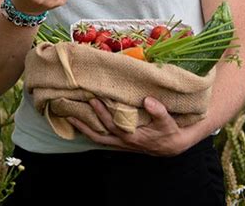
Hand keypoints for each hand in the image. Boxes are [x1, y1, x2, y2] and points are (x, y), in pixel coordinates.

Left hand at [67, 97, 185, 156]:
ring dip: (84, 129)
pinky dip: (93, 132)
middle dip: (85, 123)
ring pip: (99, 139)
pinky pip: (103, 139)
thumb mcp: (167, 121)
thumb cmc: (169, 131)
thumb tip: (147, 101)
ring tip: (70, 119)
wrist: (173, 145)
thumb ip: (158, 111)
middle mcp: (124, 142)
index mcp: (132, 136)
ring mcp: (122, 144)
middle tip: (72, 109)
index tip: (93, 99)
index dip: (101, 112)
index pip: (112, 124)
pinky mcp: (122, 142)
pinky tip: (85, 124)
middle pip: (99, 134)